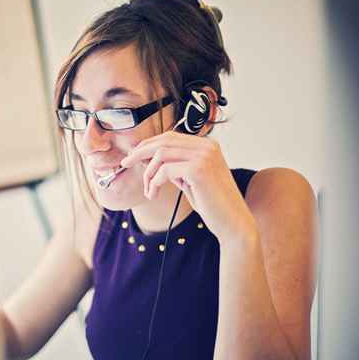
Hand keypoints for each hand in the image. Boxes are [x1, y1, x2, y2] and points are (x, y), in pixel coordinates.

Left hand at [120, 131, 256, 241]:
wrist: (232, 222)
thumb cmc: (212, 204)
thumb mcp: (190, 179)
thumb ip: (175, 166)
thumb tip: (149, 159)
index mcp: (207, 145)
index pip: (170, 137)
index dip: (149, 145)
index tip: (133, 155)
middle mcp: (207, 146)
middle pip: (163, 141)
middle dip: (140, 152)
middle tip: (126, 164)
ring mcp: (204, 156)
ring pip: (161, 155)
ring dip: (148, 173)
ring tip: (148, 190)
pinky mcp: (198, 170)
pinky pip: (164, 171)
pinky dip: (153, 183)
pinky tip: (153, 194)